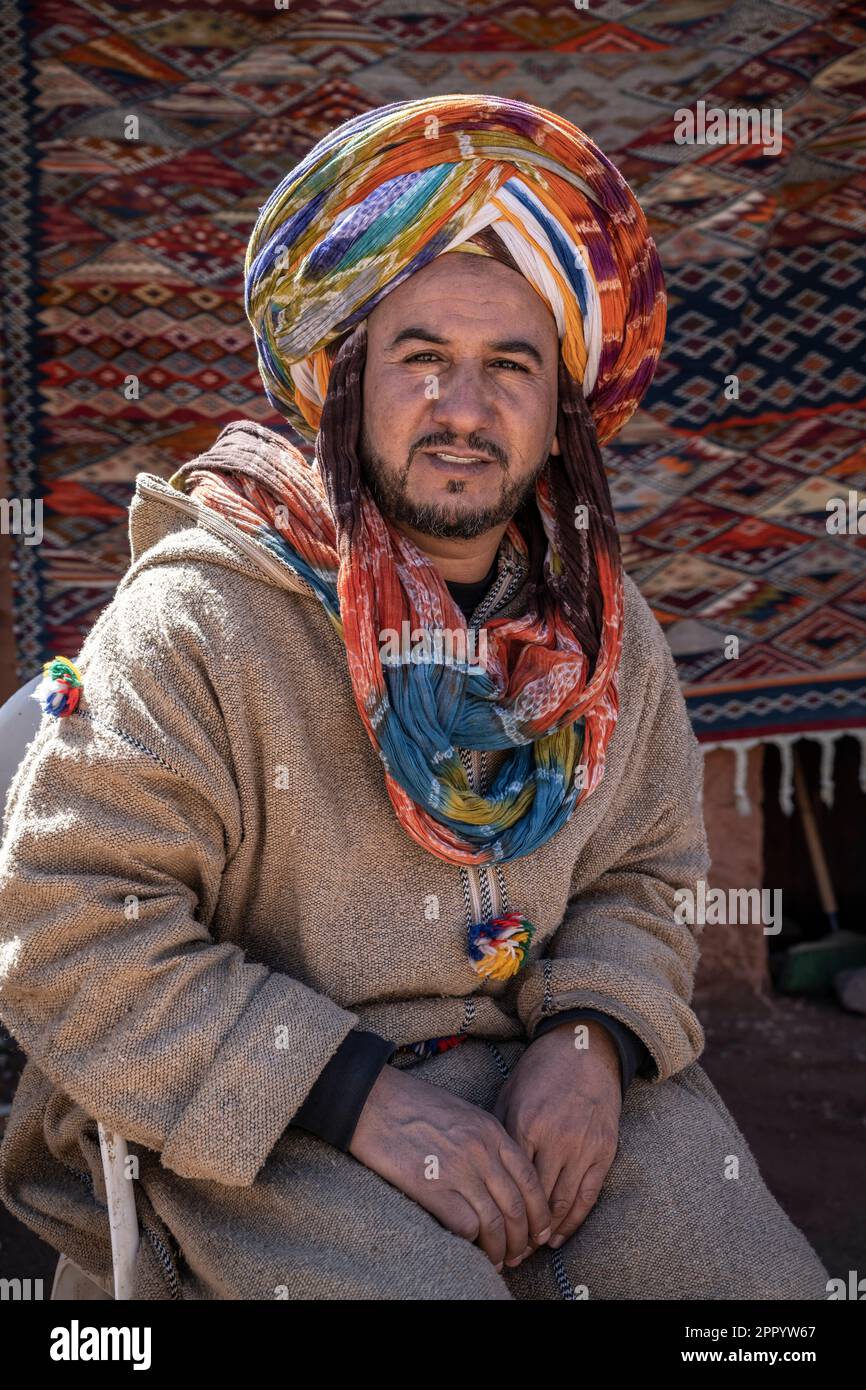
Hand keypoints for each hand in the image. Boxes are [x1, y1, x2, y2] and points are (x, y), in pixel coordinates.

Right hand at [348, 1062, 552, 1271]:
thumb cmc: (414, 1105)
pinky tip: (470, 1249)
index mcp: (491, 1131)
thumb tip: (501, 1177)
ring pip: (495, 1222)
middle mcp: (481, 1150)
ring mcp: (457, 1168)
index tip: (538, 1231)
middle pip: (517, 1206)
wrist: (374, 1101)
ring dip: (500, 1249)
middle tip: (520, 1255)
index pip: (530, 1179)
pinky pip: (465, 1225)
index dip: (539, 1212)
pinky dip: (472, 1243)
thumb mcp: (463, 1113)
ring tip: (498, 1260)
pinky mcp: (431, 1186)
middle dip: (524, 1238)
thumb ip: (486, 1141)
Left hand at [492, 1019, 621, 1256]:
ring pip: (562, 1203)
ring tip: (530, 1249)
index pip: (509, 1182)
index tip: (488, 1231)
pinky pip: (588, 1195)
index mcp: (525, 1124)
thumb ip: (499, 1132)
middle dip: (520, 1230)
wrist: (586, 1048)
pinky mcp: (604, 1150)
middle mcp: (555, 1139)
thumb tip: (484, 1170)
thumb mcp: (510, 1094)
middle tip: (508, 1251)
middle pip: (535, 1199)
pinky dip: (573, 1221)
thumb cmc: (540, 1070)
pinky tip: (559, 1237)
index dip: (499, 1211)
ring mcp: (583, 1146)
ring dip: (546, 1232)